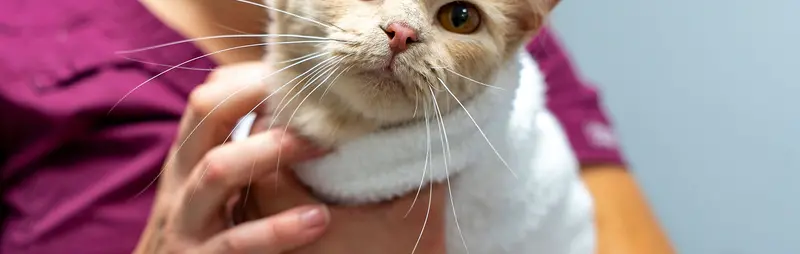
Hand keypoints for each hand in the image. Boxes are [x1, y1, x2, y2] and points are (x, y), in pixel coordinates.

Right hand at [133, 62, 446, 253]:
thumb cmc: (203, 231)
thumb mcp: (211, 188)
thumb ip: (239, 153)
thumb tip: (290, 111)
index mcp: (188, 159)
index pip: (208, 97)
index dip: (249, 77)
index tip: (295, 72)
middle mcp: (182, 181)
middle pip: (204, 114)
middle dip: (256, 95)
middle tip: (312, 96)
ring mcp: (188, 220)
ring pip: (218, 170)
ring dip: (270, 151)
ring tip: (321, 146)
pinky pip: (238, 240)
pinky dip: (279, 229)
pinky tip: (317, 219)